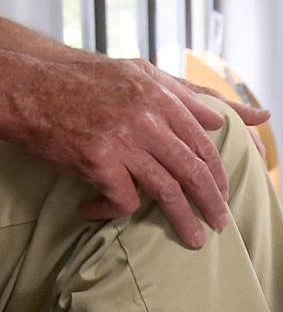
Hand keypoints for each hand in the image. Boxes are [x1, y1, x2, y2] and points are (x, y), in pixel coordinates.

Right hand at [11, 55, 268, 247]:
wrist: (28, 90)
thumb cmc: (85, 83)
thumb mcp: (137, 72)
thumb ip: (180, 93)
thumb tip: (219, 120)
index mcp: (159, 97)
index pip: (202, 143)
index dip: (218, 172)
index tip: (225, 192)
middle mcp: (146, 119)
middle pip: (192, 170)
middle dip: (212, 201)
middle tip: (222, 223)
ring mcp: (123, 141)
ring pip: (168, 191)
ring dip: (184, 220)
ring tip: (195, 239)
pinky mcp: (99, 162)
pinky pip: (124, 200)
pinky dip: (115, 211)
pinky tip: (100, 210)